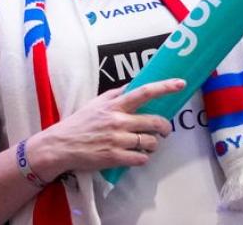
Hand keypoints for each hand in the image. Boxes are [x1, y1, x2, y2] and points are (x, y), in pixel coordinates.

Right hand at [24, 78, 186, 178]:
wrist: (61, 145)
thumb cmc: (79, 123)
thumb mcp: (95, 103)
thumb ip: (115, 95)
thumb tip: (133, 86)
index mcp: (114, 105)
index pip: (144, 92)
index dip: (165, 87)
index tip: (181, 84)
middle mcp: (118, 120)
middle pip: (154, 122)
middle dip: (164, 127)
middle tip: (163, 130)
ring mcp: (117, 140)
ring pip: (150, 142)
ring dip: (152, 145)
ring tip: (144, 145)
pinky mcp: (115, 157)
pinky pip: (141, 159)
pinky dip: (141, 158)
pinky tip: (134, 156)